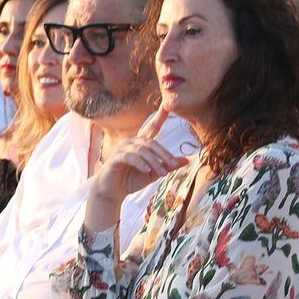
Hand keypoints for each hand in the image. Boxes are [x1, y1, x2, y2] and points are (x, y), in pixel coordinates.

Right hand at [86, 107, 184, 227]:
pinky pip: (130, 157)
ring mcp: (122, 149)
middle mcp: (131, 142)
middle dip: (163, 153)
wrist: (112, 192)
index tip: (167, 105)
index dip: (159, 117)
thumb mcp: (153, 174)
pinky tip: (146, 170)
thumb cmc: (131, 181)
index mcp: (140, 144)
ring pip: (142, 150)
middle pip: (151, 142)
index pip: (152, 127)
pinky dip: (140, 163)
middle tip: (173, 165)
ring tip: (162, 173)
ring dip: (154, 162)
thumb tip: (187, 160)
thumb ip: (167, 166)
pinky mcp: (116, 158)